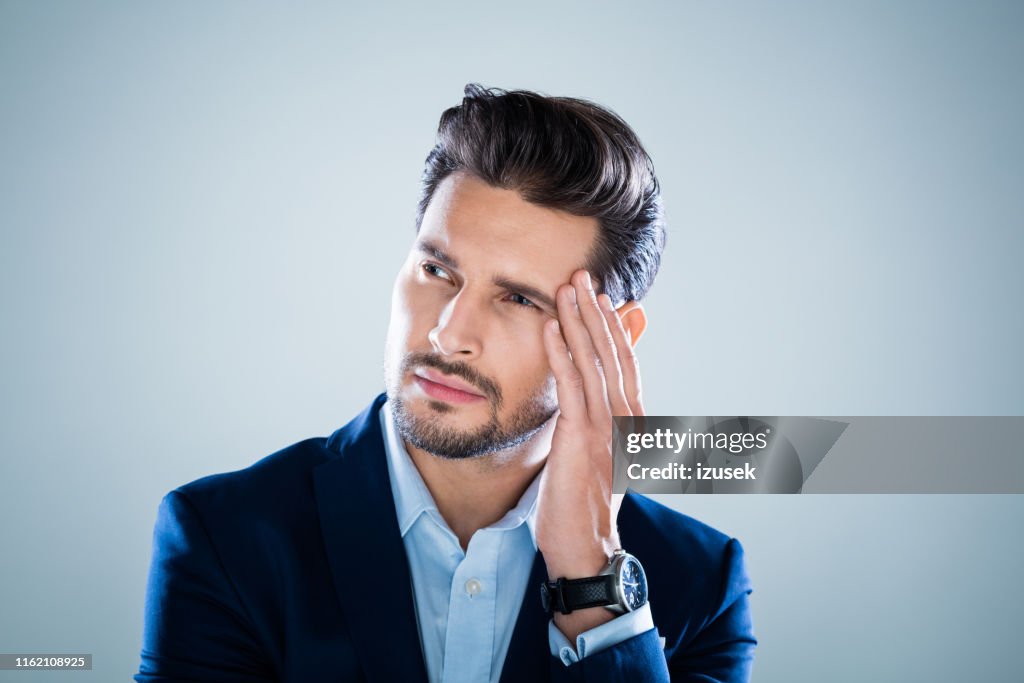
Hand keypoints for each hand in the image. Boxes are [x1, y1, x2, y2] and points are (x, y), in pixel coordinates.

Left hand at [536, 269, 644, 636]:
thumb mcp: (596, 456)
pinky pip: (571, 386)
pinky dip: (561, 353)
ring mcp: (607, 428)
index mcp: (632, 422)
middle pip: (613, 353)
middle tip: (584, 273)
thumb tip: (591, 395)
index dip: (611, 326)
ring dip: (580, 321)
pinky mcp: (582, 438)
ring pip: (594, 362)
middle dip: (597, 311)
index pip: (624, 362)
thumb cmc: (585, 505)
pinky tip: (551, 326)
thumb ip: (596, 421)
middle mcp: (626, 420)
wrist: (587, 550)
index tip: (600, 294)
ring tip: (569, 285)